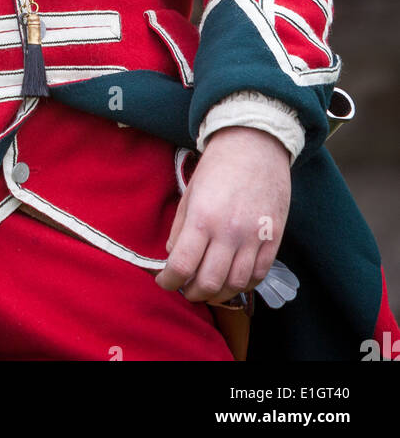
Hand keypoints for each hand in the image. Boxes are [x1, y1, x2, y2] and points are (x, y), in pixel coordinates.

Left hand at [155, 126, 290, 304]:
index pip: (181, 265)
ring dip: (218, 294)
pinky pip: (259, 274)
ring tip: (208, 289)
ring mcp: (254, 237)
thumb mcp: (190, 192)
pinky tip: (233, 280)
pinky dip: (244, 285)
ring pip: (235, 284)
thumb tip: (174, 257)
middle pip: (209, 282)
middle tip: (186, 289)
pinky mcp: (274, 238)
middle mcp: (229, 232)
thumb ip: (180, 227)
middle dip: (192, 293)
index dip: (169, 281)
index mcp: (202, 217)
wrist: (255, 144)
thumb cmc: (218, 165)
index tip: (164, 282)